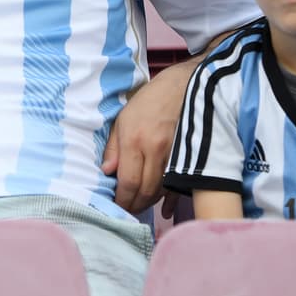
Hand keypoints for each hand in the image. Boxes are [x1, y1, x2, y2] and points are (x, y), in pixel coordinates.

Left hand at [100, 59, 192, 212]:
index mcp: (134, 140)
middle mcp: (155, 150)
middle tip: (128, 208)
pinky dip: (172, 199)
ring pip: (162, 189)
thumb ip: (113, 148)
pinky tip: (166, 208)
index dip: (122, 199)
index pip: (128, 181)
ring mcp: (174, 154)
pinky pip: (179, 184)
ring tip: (140, 202)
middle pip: (145, 190)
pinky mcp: (188, 156)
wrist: (182, 87)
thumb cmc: (147, 102)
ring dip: (150, 201)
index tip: (117, 205)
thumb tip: (107, 172)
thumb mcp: (122, 119)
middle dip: (135, 204)